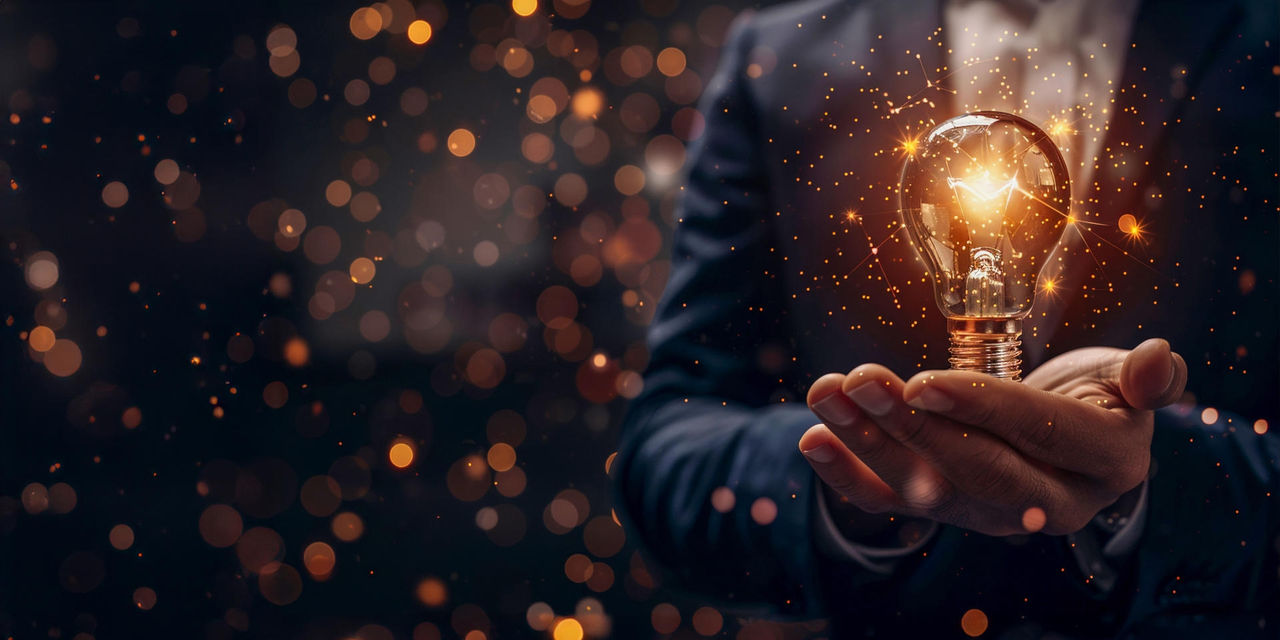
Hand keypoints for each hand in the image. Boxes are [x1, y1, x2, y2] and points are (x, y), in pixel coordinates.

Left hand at [799, 339, 1186, 535]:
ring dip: (866, 439)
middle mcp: (1046, 502)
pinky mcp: (944, 508)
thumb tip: (1158, 360)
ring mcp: (989, 513)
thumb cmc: (1099, 399)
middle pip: (973, 468)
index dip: (981, 408)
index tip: (924, 381)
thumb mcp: (1129, 384)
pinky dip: (847, 474)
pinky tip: (813, 439)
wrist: (1072, 446)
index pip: (1037, 433)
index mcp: (1102, 464)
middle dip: (911, 427)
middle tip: (861, 382)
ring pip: (925, 485)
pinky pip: (890, 500)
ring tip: (824, 392)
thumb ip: (1148, 379)